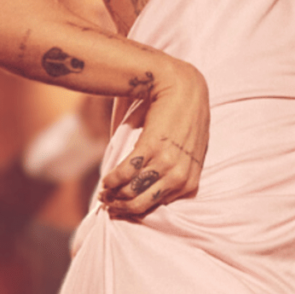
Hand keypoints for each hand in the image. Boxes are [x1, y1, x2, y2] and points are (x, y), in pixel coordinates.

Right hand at [99, 60, 208, 216]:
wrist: (180, 85)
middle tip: (107, 203)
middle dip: (121, 207)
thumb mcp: (185, 151)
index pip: (157, 206)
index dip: (135, 208)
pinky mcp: (151, 148)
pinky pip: (124, 173)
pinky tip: (105, 179)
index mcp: (190, 181)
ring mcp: (167, 163)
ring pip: (131, 192)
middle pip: (142, 204)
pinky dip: (111, 179)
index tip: (121, 205)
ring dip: (113, 194)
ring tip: (104, 192)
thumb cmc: (182, 117)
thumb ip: (170, 171)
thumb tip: (143, 186)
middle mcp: (180, 177)